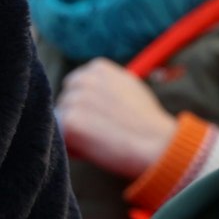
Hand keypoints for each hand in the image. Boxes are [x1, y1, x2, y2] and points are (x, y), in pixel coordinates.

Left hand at [55, 59, 176, 178]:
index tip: (99, 118)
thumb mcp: (129, 88)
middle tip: (100, 133)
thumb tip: (85, 93)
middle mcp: (83, 79)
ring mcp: (75, 99)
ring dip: (73, 133)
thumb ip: (105, 86)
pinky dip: (72, 147)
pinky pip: (60, 137)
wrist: (158, 144)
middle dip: (76, 117)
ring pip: (60, 119)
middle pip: (64, 100)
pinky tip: (92, 151)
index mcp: (98, 68)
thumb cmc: (147, 123)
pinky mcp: (69, 121)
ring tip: (100, 141)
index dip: (85, 105)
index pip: (75, 84)